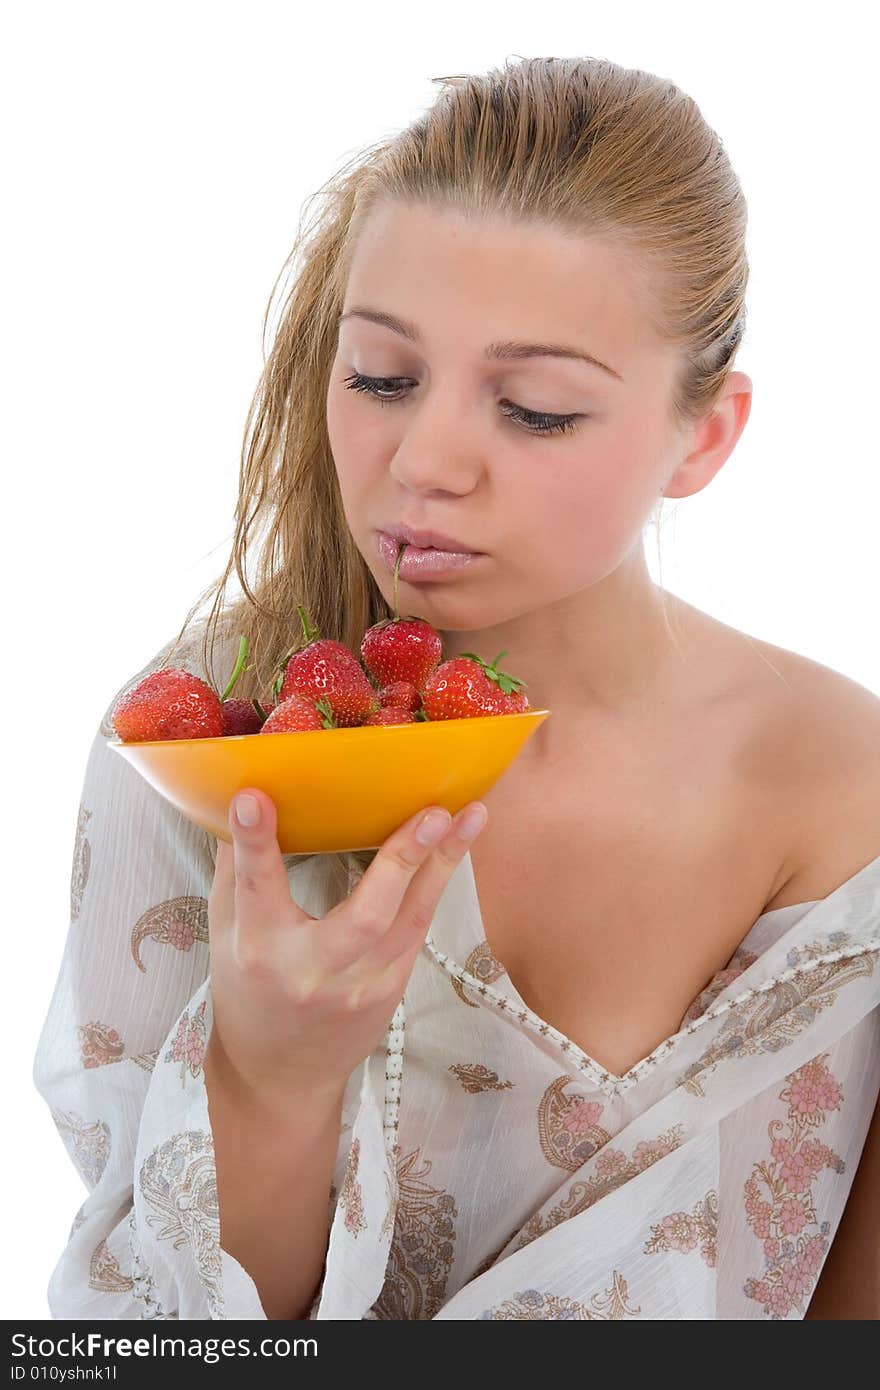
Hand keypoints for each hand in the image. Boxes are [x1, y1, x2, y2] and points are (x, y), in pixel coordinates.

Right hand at [206, 789, 488, 1105]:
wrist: (281, 1074)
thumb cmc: (247, 990)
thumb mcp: (225, 935)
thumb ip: (235, 872)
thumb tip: (240, 798)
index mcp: (258, 951)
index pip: (255, 889)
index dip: (254, 844)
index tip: (253, 799)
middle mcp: (312, 970)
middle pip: (364, 916)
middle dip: (401, 861)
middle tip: (432, 813)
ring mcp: (361, 984)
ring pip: (411, 919)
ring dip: (444, 863)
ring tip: (471, 815)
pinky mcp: (392, 987)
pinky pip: (420, 926)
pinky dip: (439, 881)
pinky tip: (459, 844)